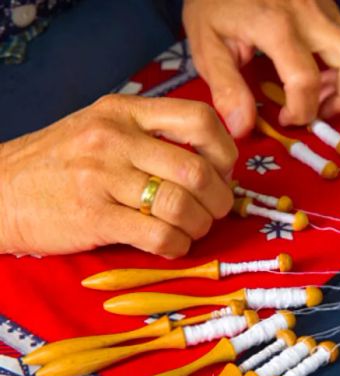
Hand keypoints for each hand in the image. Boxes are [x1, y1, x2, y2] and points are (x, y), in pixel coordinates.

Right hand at [0, 94, 235, 257]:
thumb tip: (213, 161)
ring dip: (200, 225)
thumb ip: (152, 135)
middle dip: (219, 198)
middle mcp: (115, 139)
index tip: (223, 171)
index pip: (198, 119)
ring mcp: (102, 178)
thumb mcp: (102, 128)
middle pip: (197, 170)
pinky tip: (173, 245)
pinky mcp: (94, 218)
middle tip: (215, 210)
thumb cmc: (59, 162)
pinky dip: (177, 245)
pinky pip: (158, 235)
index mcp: (124, 111)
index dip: (225, 150)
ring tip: (193, 229)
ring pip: (181, 205)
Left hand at [183, 0, 339, 137]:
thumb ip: (226, 88)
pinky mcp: (328, 3)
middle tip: (320, 112)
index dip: (300, 111)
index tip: (285, 119)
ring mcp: (323, 4)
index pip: (306, 81)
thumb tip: (243, 128)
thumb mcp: (205, 45)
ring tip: (321, 93)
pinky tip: (320, 71)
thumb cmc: (212, 2)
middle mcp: (308, 13)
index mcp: (275, 26)